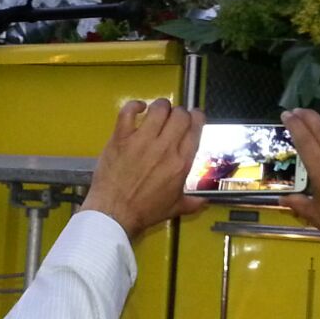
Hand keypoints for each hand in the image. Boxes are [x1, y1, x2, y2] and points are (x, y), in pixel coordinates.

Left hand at [80, 99, 206, 240]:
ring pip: (158, 109)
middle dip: (180, 112)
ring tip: (158, 111)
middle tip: (174, 117)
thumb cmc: (145, 211)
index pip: (195, 128)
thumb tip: (205, 202)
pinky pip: (129, 111)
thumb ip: (192, 203)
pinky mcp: (121, 137)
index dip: (197, 117)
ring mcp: (142, 140)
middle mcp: (165, 147)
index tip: (194, 117)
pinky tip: (138, 108)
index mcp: (181, 162)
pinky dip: (135, 105)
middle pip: (180, 115)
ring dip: (161, 106)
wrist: (115, 213)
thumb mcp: (174, 208)